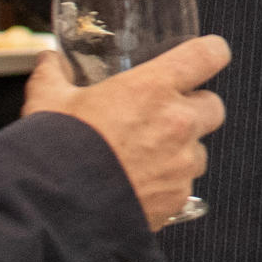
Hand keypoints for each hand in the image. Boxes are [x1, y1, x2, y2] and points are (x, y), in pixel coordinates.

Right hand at [22, 35, 229, 229]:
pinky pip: (183, 185)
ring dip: (181, 150)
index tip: (205, 56)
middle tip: (162, 115)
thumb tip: (50, 60)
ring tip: (143, 156)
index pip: (209, 55)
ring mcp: (180, 163)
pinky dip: (167, 184)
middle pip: (213, 105)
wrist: (52, 208)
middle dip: (194, 108)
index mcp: (152, 88)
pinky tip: (136, 184)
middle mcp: (177, 123)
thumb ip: (54, 74)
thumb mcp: (48, 101)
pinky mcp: (177, 198)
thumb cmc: (54, 150)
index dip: (211, 52)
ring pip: (199, 150)